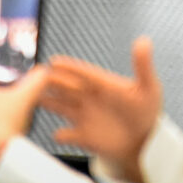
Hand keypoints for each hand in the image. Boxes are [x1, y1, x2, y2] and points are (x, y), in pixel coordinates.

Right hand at [42, 37, 161, 176]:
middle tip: (37, 76)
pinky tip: (58, 134)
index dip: (69, 68)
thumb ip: (143, 65)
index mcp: (102, 84)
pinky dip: (61, 135)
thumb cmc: (147, 112)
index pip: (82, 73)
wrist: (145, 142)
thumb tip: (143, 40)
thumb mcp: (148, 87)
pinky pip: (67, 135)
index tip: (54, 61)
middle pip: (65, 87)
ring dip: (48, 102)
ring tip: (34, 97)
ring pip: (60, 106)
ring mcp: (84, 116)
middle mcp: (89, 98)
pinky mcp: (84, 136)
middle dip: (52, 82)